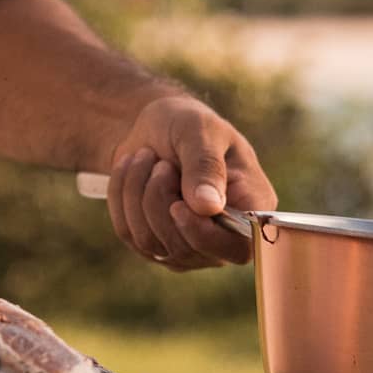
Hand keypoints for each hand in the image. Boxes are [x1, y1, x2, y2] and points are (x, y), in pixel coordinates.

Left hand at [106, 92, 276, 271]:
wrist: (154, 128)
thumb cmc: (187, 124)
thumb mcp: (200, 130)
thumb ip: (206, 165)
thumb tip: (208, 207)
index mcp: (251, 207)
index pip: (238, 248)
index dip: (204, 236)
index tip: (178, 206)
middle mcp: (223, 235)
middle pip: (186, 248)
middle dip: (160, 200)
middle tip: (161, 163)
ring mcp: (187, 246)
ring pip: (150, 242)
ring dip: (137, 193)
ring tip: (146, 159)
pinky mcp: (153, 243)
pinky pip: (127, 232)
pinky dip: (121, 196)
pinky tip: (131, 171)